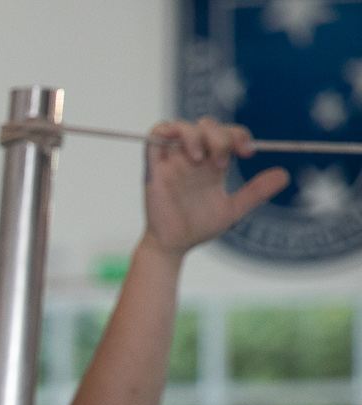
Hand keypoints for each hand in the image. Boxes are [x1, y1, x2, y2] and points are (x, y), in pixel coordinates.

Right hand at [141, 118, 288, 258]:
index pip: (226, 133)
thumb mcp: (233, 210)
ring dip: (195, 136)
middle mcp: (193, 157)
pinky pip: (155, 135)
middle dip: (219, 137)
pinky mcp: (153, 167)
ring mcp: (173, 160)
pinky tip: (181, 150)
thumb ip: (256, 192)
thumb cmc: (199, 228)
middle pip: (206, 125)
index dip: (239, 135)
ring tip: (200, 159)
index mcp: (212, 163)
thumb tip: (285, 175)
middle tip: (222, 164)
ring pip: (182, 126)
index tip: (247, 153)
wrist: (174, 246)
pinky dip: (166, 132)